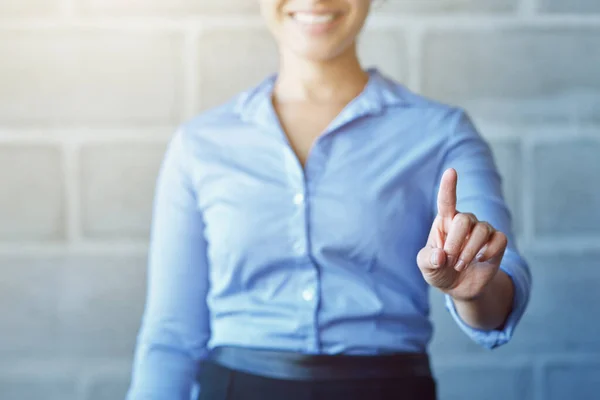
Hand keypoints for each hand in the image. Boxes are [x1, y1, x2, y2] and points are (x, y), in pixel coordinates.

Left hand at [417, 168, 507, 300]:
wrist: (459, 286)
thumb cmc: (439, 269)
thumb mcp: (426, 267)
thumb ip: (428, 260)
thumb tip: (440, 256)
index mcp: (444, 221)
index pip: (447, 200)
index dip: (449, 186)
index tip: (451, 171)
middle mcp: (464, 221)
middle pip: (465, 219)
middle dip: (456, 242)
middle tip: (450, 260)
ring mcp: (482, 230)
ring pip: (482, 230)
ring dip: (469, 252)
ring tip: (460, 266)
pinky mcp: (497, 242)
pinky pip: (499, 240)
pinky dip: (489, 252)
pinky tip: (481, 260)